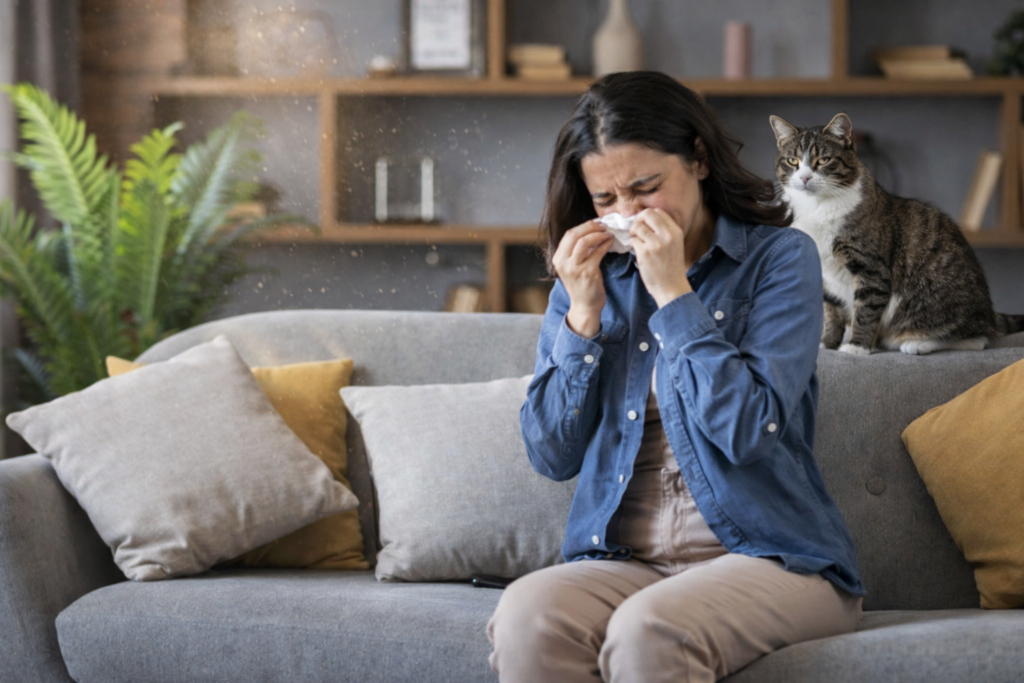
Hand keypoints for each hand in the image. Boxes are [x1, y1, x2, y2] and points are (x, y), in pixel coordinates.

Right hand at [552, 220, 614, 337]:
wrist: (585, 306)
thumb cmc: (581, 285)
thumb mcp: (572, 267)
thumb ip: (576, 251)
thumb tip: (591, 231)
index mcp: (558, 259)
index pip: (568, 234)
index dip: (584, 226)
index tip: (596, 223)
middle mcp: (563, 263)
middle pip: (574, 235)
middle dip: (591, 226)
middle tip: (603, 225)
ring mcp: (574, 268)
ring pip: (584, 242)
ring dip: (598, 234)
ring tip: (608, 233)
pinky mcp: (587, 273)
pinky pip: (597, 252)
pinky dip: (605, 244)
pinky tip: (610, 242)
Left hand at [629, 208, 692, 307]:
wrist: (671, 287)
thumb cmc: (671, 267)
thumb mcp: (675, 244)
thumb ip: (664, 231)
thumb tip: (645, 219)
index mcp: (675, 231)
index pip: (658, 211)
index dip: (647, 215)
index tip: (643, 223)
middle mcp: (667, 235)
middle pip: (646, 214)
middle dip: (638, 220)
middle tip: (636, 230)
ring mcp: (655, 244)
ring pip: (637, 227)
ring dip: (633, 232)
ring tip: (636, 241)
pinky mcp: (645, 253)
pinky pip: (632, 240)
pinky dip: (631, 243)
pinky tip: (636, 250)